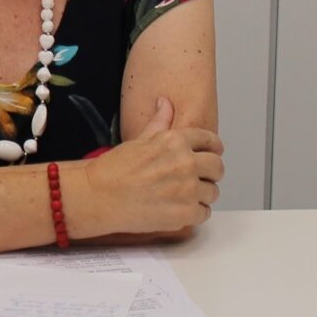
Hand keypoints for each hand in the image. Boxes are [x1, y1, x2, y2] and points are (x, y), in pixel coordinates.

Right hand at [82, 98, 223, 236]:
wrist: (98, 196)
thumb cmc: (114, 169)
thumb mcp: (138, 140)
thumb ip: (159, 122)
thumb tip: (165, 103)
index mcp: (176, 141)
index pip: (210, 141)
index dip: (213, 148)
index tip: (211, 154)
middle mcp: (186, 163)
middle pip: (217, 167)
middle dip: (210, 173)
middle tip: (197, 178)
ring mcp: (188, 189)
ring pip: (212, 192)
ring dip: (201, 195)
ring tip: (182, 196)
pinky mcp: (185, 213)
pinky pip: (204, 213)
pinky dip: (194, 213)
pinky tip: (178, 209)